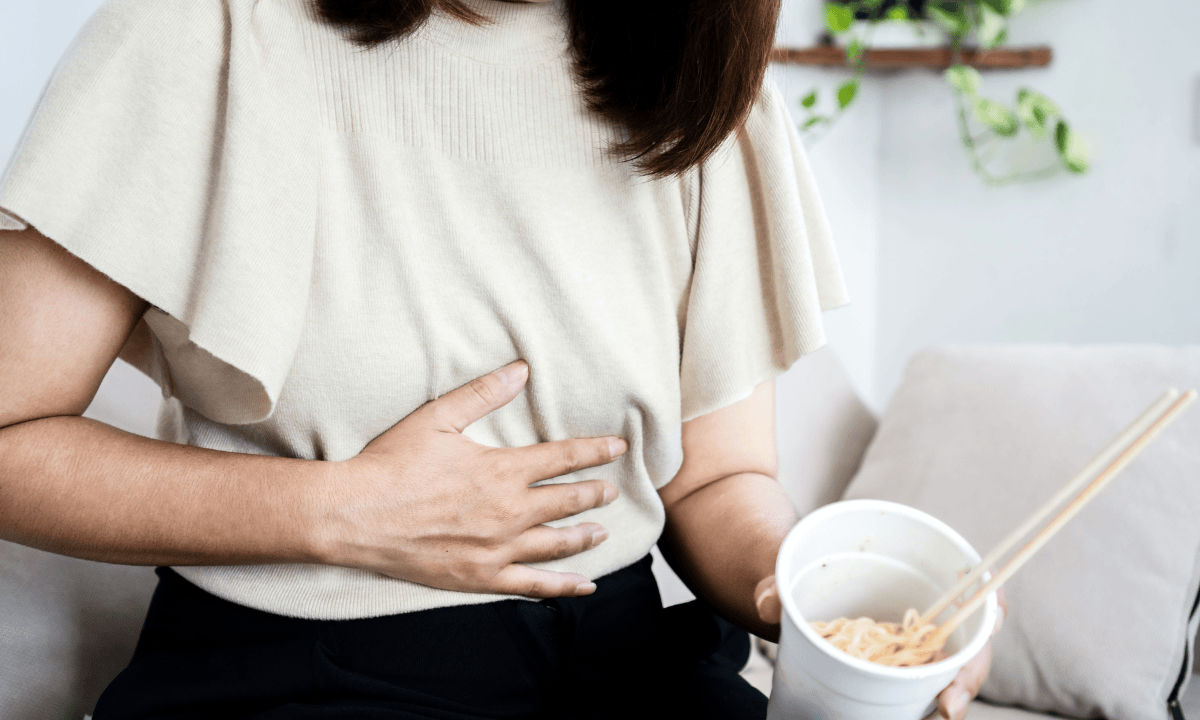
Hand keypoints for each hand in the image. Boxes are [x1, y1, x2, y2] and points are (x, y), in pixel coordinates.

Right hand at [315, 359, 625, 597]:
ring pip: (557, 543)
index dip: (594, 451)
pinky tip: (584, 586)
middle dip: (594, 494)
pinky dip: (563, 586)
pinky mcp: (481, 577)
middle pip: (567, 502)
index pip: (563, 458)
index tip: (617, 448)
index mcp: (502, 471)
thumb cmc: (391, 465)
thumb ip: (483, 394)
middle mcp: (508, 512)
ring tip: (602, 532)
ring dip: (585, 535)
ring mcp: (498, 548)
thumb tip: (521, 369)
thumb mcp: (437, 417)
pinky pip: (533, 585)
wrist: (355, 515)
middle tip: (611, 491)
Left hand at [751, 577, 1009, 719]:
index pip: (974, 584)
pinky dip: (921, 705)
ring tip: (933, 717)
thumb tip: (768, 605)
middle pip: (968, 640)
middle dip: (967, 674)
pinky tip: (914, 717)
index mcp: (913, 568)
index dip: (992, 604)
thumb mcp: (784, 563)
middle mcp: (924, 607)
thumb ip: (774, 581)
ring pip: (949, 672)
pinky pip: (919, 689)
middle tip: (947, 705)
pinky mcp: (894, 669)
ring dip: (949, 697)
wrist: (780, 582)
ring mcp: (912, 643)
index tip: (990, 623)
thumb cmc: (796, 563)